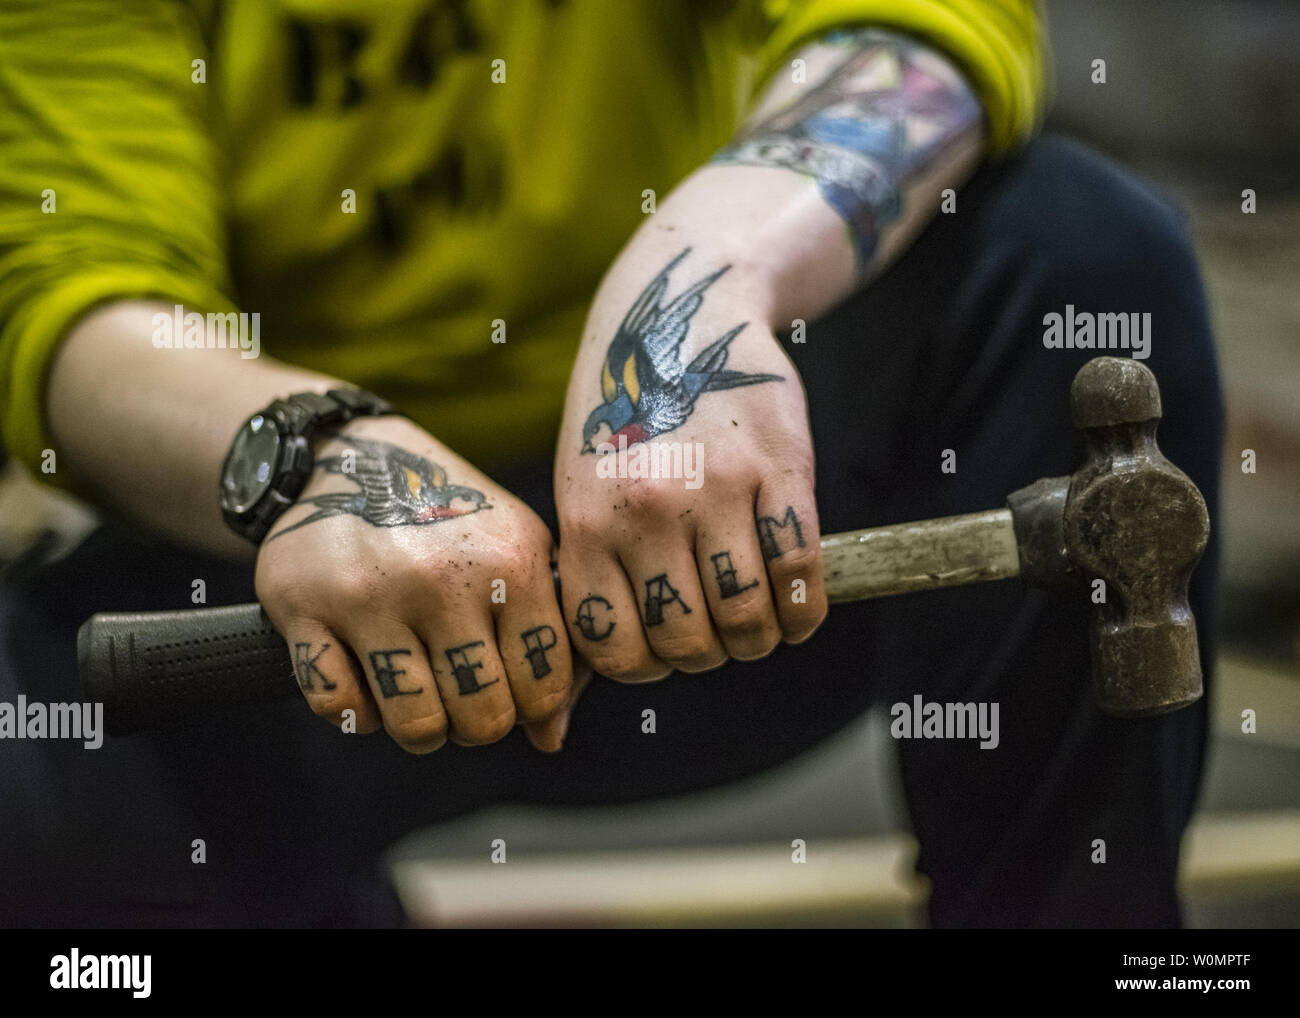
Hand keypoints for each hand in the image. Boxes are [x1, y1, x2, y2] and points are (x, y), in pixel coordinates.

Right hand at [255, 416, 574, 752]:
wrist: (346, 458)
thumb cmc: (446, 515)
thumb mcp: (514, 552)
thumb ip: (546, 638)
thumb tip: (551, 738)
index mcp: (509, 562)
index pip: (543, 686)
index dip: (530, 708)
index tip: (509, 692)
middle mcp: (443, 577)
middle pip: (482, 716)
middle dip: (475, 725)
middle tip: (460, 701)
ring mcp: (370, 593)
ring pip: (415, 723)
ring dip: (419, 729)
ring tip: (418, 699)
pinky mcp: (303, 607)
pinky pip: (340, 708)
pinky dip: (356, 713)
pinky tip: (367, 681)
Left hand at [555, 248, 827, 680]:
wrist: (678, 315)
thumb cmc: (621, 418)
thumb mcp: (578, 487)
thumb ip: (587, 575)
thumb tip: (564, 710)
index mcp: (587, 523)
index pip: (614, 649)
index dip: (645, 667)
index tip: (664, 650)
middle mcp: (648, 513)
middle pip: (688, 645)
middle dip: (707, 655)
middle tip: (717, 635)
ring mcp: (717, 492)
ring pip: (748, 622)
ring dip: (759, 640)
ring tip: (759, 621)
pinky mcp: (781, 474)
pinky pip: (801, 578)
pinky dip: (805, 612)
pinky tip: (799, 605)